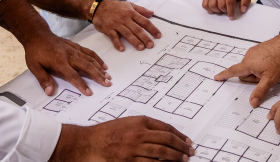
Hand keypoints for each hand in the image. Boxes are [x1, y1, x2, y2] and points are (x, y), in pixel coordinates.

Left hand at [22, 31, 109, 96]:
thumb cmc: (35, 52)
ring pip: (90, 59)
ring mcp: (74, 50)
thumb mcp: (34, 67)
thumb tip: (49, 92)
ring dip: (100, 69)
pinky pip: (89, 52)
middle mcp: (69, 55)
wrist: (38, 35)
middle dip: (98, 76)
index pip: (72, 75)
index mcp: (59, 62)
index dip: (81, 84)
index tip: (89, 92)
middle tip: (107, 84)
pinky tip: (103, 65)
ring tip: (108, 77)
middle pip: (87, 66)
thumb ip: (43, 79)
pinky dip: (97, 59)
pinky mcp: (76, 46)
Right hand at [52, 117, 194, 161]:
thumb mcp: (128, 123)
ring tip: (183, 160)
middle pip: (166, 141)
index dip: (179, 135)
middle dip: (181, 147)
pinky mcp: (129, 161)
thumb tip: (166, 135)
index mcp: (140, 121)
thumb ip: (146, 127)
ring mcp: (134, 148)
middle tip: (190, 152)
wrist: (89, 142)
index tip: (187, 142)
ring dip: (175, 157)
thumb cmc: (108, 132)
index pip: (166, 128)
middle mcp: (138, 133)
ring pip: (161, 154)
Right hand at [92, 0, 161, 51]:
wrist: (99, 7)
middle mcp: (125, 18)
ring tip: (141, 48)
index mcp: (131, 13)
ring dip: (134, 41)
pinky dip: (117, 43)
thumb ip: (141, 10)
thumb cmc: (115, 6)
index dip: (152, 29)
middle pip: (137, 29)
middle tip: (151, 45)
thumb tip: (152, 13)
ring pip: (127, 33)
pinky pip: (114, 37)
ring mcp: (116, 24)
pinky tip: (122, 49)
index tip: (158, 35)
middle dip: (145, 37)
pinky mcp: (108, 29)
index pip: (144, 21)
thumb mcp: (129, 5)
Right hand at [202, 0, 251, 18]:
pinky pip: (205, 5)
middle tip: (227, 10)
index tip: (232, 17)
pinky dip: (209, 9)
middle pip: (221, 5)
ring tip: (221, 9)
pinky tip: (215, 8)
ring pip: (212, 5)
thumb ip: (246, 0)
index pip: (229, 2)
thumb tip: (242, 10)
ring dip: (217, 10)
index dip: (231, 11)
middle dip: (224, 10)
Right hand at [214, 35, 279, 106]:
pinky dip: (260, 65)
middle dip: (253, 78)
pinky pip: (255, 61)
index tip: (216, 77)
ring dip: (257, 71)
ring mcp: (253, 52)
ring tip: (269, 69)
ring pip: (250, 67)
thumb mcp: (270, 79)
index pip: (233, 71)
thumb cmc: (278, 60)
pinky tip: (270, 63)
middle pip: (245, 73)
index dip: (224, 75)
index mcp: (248, 64)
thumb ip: (260, 91)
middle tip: (265, 76)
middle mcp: (248, 56)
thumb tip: (252, 103)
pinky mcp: (258, 49)